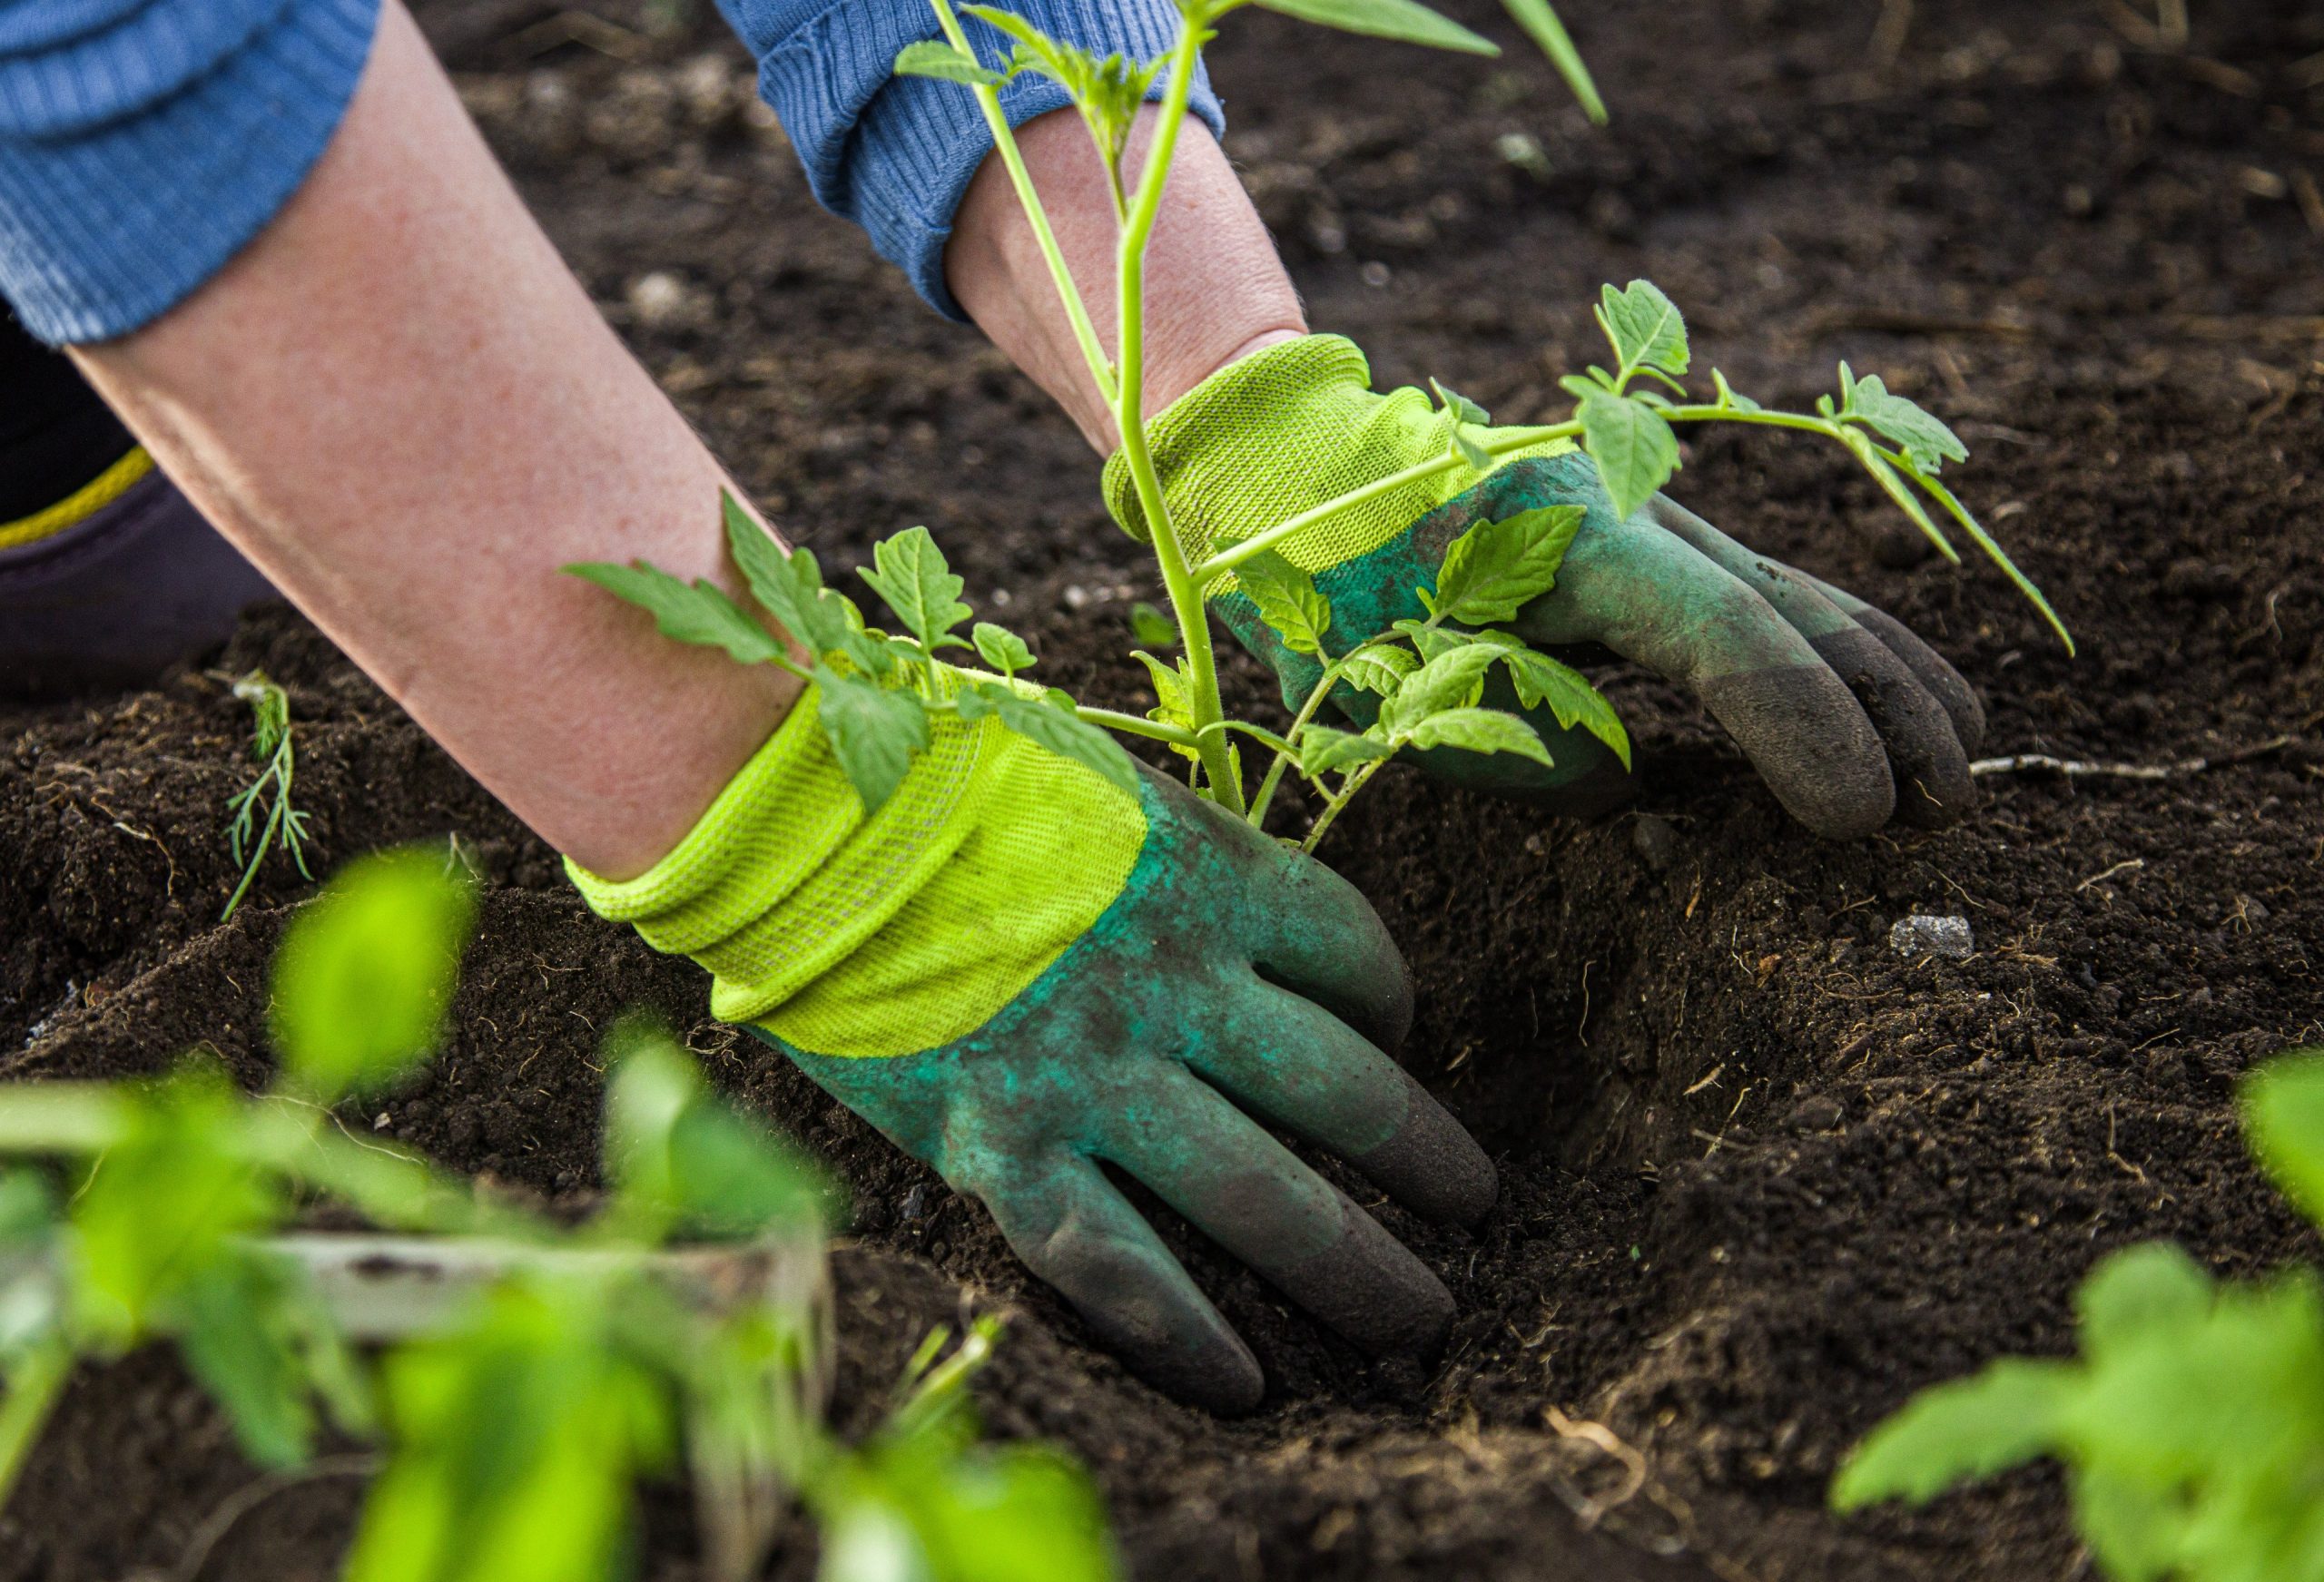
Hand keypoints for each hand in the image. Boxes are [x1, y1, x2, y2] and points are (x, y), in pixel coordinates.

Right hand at [572, 672, 1493, 1412]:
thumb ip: (1177, 852)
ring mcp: (1095, 1074)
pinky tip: (1247, 1385)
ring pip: (1262, 1194)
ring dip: (1358, 1264)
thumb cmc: (939, 773)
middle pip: (1345, 1090)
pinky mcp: (1003, 1147)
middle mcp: (1177, 983)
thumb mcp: (1098, 782)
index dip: (1393, 1005)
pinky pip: (1121, 1265)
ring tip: (1420, 1318)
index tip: (1394, 1038)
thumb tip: (1234, 914)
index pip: (1354, 954)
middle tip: (1477, 1207)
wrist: (793, 809)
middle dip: (1427, 1159)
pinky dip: (1190, 1333)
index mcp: (1210, 873)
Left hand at [1105, 335, 1985, 837]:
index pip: (1721, 638)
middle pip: (1793, 608)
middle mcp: (1632, 509)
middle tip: (1941, 812)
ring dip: (1888, 679)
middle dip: (1881, 711)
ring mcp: (1651, 512)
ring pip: (1800, 592)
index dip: (1802, 729)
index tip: (1856, 820)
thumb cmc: (1326, 588)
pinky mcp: (1653, 535)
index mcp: (1565, 540)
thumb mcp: (1383, 686)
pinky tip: (1902, 700)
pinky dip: (1842, 649)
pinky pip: (1769, 594)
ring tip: (1961, 765)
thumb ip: (1511, 745)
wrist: (1302, 471)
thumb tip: (1626, 783)